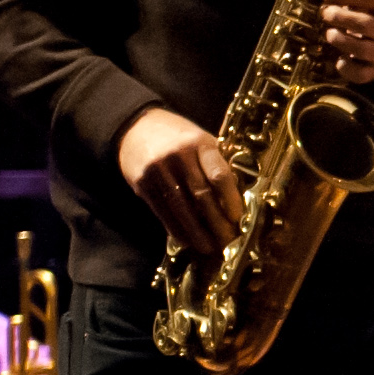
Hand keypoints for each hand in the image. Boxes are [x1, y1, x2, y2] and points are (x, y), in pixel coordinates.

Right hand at [117, 106, 244, 258]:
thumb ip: (215, 165)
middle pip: (202, 196)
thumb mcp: (201, 141)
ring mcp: (158, 170)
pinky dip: (176, 229)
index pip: (220, 175)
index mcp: (200, 143)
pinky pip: (162, 212)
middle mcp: (178, 156)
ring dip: (197, 232)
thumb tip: (233, 202)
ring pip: (181, 209)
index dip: (231, 200)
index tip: (238, 219)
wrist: (135, 127)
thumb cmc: (178, 137)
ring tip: (210, 247)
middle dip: (217, 223)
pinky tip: (187, 240)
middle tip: (228, 240)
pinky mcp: (142, 184)